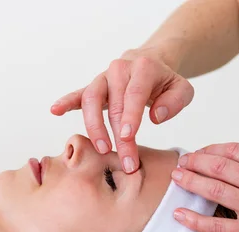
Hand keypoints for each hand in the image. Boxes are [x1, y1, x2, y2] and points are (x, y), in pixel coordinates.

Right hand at [50, 48, 193, 173]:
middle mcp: (119, 69)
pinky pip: (78, 94)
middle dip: (118, 136)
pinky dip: (66, 102)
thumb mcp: (183, 89)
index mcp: (142, 68)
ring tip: (101, 148)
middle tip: (126, 162)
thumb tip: (156, 117)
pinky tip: (55, 110)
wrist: (151, 62)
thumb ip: (175, 101)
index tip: (128, 138)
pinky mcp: (93, 87)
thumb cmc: (166, 81)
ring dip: (94, 126)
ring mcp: (103, 78)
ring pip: (91, 99)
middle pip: (114, 105)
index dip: (130, 117)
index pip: (133, 94)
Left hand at [171, 142, 238, 231]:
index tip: (197, 153)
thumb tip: (232, 160)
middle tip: (180, 164)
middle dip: (194, 163)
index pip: (233, 150)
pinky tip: (180, 215)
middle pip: (219, 167)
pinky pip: (217, 225)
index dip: (209, 150)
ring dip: (190, 183)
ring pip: (215, 190)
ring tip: (176, 179)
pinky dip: (194, 219)